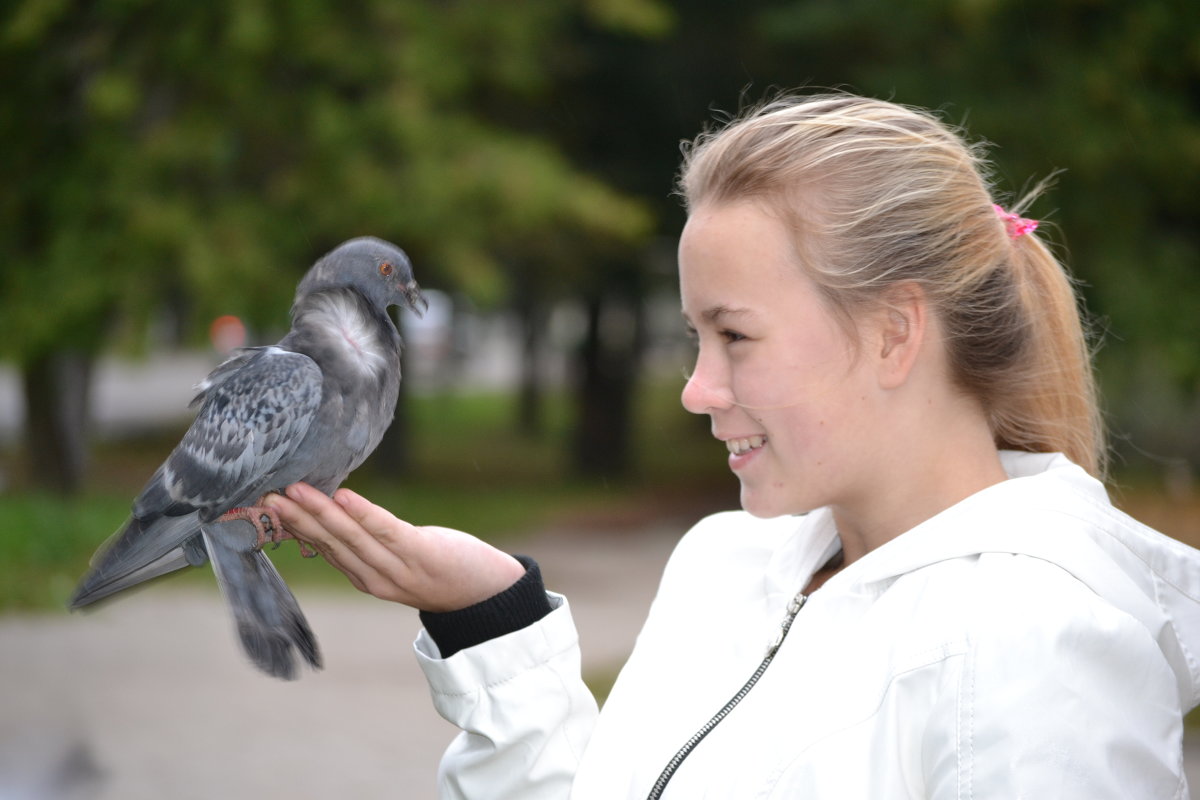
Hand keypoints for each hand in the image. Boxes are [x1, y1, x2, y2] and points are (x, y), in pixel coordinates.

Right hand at [263, 483, 525, 611]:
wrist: (486, 593)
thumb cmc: (438, 566)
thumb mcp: (393, 560)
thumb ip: (363, 543)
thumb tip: (328, 512)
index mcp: (364, 577)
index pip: (321, 549)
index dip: (292, 528)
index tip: (263, 506)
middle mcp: (374, 577)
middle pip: (329, 543)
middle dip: (295, 518)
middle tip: (264, 496)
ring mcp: (397, 567)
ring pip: (350, 537)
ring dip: (319, 512)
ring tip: (294, 491)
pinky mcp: (421, 553)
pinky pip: (386, 530)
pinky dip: (362, 513)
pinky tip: (343, 495)